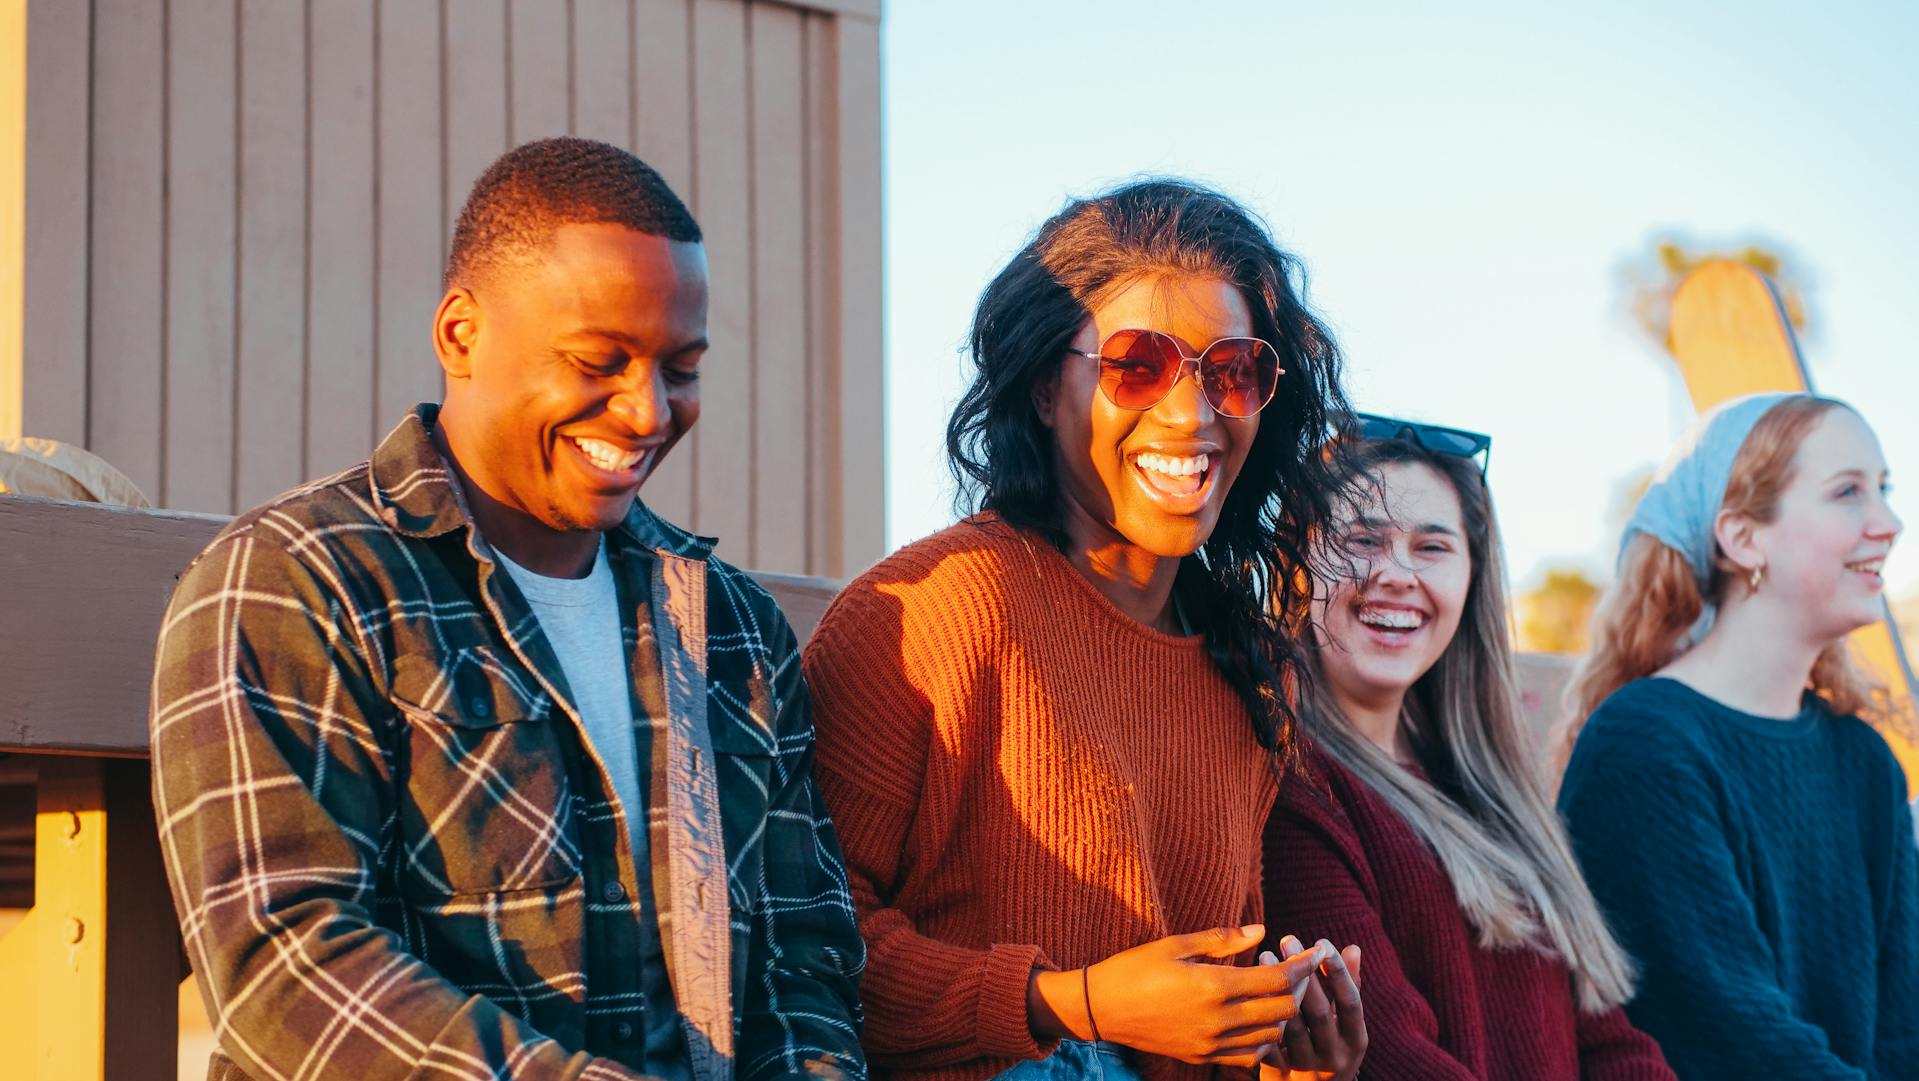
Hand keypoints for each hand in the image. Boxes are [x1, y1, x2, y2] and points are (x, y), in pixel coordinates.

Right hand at [1029, 925, 1327, 1066]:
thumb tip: (1262, 930)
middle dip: (1301, 988)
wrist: (1101, 1009)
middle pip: (1283, 1009)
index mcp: (1214, 986)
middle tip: (1302, 970)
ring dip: (1284, 1013)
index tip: (1316, 951)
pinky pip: (1250, 1055)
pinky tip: (1258, 1018)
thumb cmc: (1135, 967)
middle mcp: (1218, 1020)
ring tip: (1282, 992)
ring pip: (1271, 1035)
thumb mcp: (1176, 944)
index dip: (1303, 965)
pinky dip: (1264, 1038)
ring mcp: (1211, 1044)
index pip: (1279, 979)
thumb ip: (1223, 939)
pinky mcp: (1203, 1058)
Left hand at [1256, 936, 1364, 1080]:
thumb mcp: (1345, 1023)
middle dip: (1303, 975)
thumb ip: (1349, 987)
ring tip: (1264, 955)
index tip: (1321, 942)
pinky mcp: (1282, 1075)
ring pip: (1290, 1027)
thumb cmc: (1330, 1046)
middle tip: (1287, 939)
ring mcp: (1307, 1068)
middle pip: (1319, 1013)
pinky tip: (1248, 989)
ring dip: (1276, 990)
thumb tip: (1353, 947)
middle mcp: (1334, 1056)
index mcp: (1355, 1039)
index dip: (1338, 972)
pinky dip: (1259, 1017)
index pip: (1351, 1002)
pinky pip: (1268, 1044)